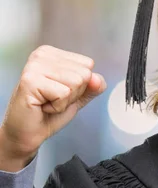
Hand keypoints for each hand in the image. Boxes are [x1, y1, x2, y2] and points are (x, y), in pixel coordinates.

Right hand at [0, 45, 105, 171]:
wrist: (29, 133)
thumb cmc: (50, 113)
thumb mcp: (79, 96)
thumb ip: (93, 86)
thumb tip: (97, 79)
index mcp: (53, 54)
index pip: (88, 64)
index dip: (80, 85)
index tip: (60, 92)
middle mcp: (42, 55)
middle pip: (84, 73)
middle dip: (73, 94)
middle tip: (53, 99)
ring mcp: (35, 66)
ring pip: (76, 82)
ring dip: (65, 100)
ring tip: (47, 102)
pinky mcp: (30, 81)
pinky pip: (64, 93)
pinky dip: (58, 106)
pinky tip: (42, 106)